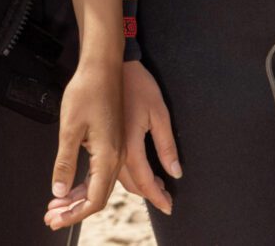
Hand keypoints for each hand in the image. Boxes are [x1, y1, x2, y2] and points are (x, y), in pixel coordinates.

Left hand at [47, 50, 121, 228]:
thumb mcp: (70, 128)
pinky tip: (69, 187)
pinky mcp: (113, 142)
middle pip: (98, 196)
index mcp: (108, 156)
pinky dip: (84, 184)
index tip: (55, 220)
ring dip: (78, 199)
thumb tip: (59, 192)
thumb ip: (64, 162)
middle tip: (51, 218)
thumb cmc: (87, 90)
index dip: (74, 214)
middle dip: (74, 211)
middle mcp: (116, 156)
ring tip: (56, 206)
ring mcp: (116, 149)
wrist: (103, 65)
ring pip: (99, 186)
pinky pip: (100, 172)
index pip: (94, 199)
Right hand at [117, 57, 183, 214]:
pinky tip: (140, 170)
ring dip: (139, 185)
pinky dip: (128, 174)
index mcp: (128, 146)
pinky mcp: (98, 139)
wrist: (111, 67)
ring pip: (120, 177)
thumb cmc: (137, 85)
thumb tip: (175, 172)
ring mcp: (104, 145)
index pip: (144, 182)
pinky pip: (113, 165)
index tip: (169, 207)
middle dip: (149, 194)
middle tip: (165, 198)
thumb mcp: (159, 113)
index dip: (157, 197)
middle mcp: (113, 151)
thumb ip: (166, 145)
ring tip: (157, 186)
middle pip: (131, 184)